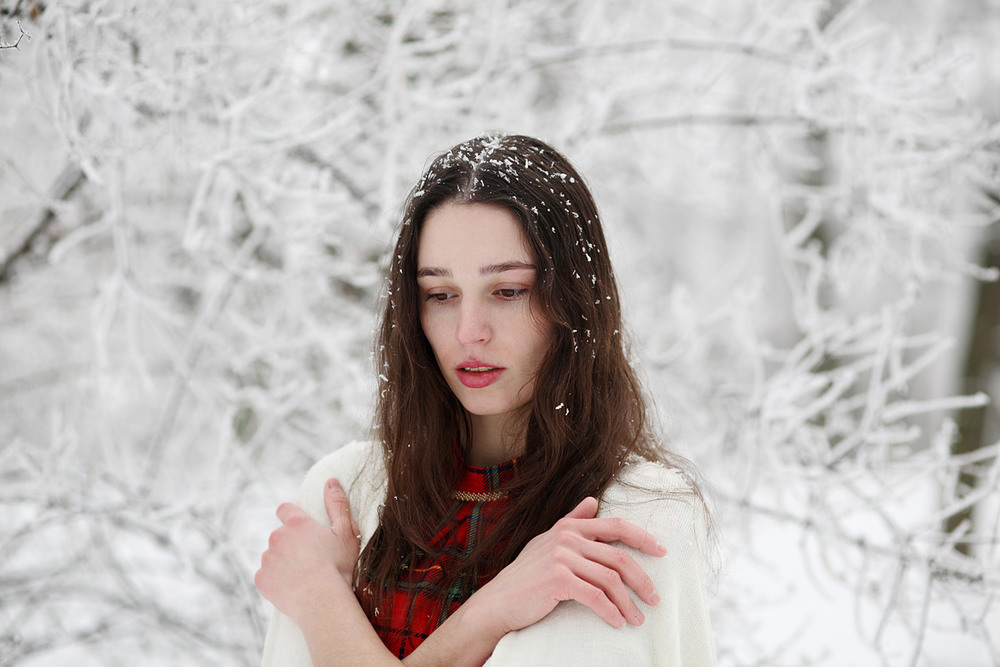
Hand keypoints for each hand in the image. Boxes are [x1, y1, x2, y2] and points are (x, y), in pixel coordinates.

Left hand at [254, 478, 360, 621]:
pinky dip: (275, 580)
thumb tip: (331, 481)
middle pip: (279, 536)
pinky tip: (291, 587)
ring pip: (272, 556)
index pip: (285, 509)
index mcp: (297, 524)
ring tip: (301, 576)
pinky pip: (266, 576)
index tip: (298, 526)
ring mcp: (267, 559)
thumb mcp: (345, 532)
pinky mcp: (261, 579)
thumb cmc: (338, 567)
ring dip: (282, 561)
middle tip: (308, 559)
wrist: (323, 602)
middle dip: (290, 544)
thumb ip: (337, 504)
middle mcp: (277, 537)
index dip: (290, 515)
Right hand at [466, 497, 665, 638]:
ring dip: (628, 603)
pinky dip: (610, 612)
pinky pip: (595, 597)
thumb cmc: (526, 575)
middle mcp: (567, 537)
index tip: (662, 551)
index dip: (643, 538)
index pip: (616, 526)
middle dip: (642, 579)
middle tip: (654, 598)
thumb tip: (593, 500)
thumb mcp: (548, 541)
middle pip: (619, 556)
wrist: (498, 601)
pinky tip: (618, 622)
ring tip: (638, 618)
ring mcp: (562, 557)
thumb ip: (572, 520)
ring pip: (610, 579)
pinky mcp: (558, 580)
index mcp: (570, 526)